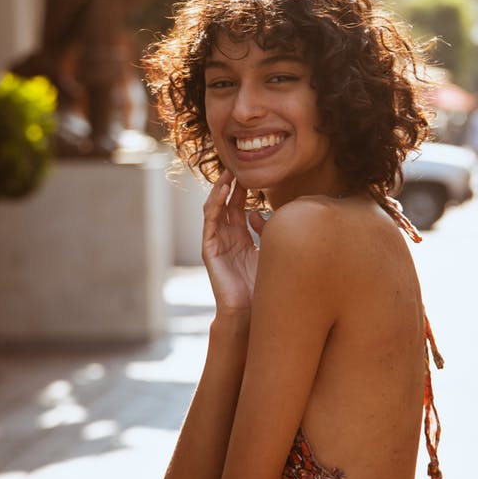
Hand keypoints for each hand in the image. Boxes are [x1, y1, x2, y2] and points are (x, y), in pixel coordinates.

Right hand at [201, 170, 267, 312]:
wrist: (251, 311)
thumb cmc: (262, 285)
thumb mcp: (268, 251)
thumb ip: (265, 232)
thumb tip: (260, 213)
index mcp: (240, 238)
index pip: (237, 207)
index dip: (242, 190)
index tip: (250, 173)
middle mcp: (227, 238)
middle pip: (225, 205)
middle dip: (230, 186)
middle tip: (237, 167)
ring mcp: (217, 243)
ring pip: (214, 210)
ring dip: (219, 191)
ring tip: (227, 175)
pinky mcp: (210, 250)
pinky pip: (210, 223)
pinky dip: (214, 206)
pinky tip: (222, 193)